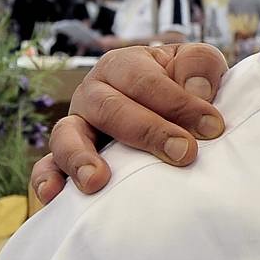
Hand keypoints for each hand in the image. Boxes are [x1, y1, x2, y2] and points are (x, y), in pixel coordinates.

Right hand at [28, 43, 228, 204]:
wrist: (168, 110)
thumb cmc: (183, 84)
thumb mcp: (197, 64)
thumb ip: (199, 65)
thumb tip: (195, 89)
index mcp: (122, 65)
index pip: (145, 81)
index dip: (179, 103)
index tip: (213, 128)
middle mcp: (93, 92)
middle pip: (109, 108)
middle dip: (148, 131)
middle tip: (183, 153)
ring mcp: (76, 125)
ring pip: (66, 135)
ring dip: (80, 157)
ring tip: (97, 181)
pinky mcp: (66, 157)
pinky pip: (47, 166)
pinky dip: (46, 178)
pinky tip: (53, 196)